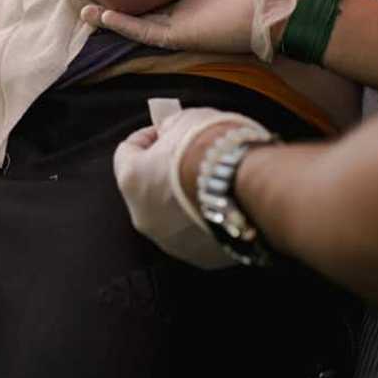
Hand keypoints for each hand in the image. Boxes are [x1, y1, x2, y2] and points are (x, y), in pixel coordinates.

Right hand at [82, 0, 315, 60]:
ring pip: (135, 21)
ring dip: (109, 17)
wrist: (283, 2)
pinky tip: (101, 15)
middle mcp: (185, 7)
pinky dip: (123, 24)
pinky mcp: (181, 35)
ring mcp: (181, 23)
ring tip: (82, 10)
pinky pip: (144, 32)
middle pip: (141, 4)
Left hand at [114, 105, 266, 268]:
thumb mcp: (186, 120)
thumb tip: (168, 132)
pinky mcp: (202, 257)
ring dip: (186, 200)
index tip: (164, 131)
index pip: (126, 153)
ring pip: (173, 217)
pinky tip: (227, 202)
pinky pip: (199, 235)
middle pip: (148, 189)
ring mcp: (173, 242)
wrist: (251, 184)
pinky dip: (207, 220)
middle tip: (190, 156)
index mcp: (132, 180)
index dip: (147, 138)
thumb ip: (170, 128)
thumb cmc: (213, 149)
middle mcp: (144, 217)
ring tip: (213, 181)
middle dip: (166, 172)